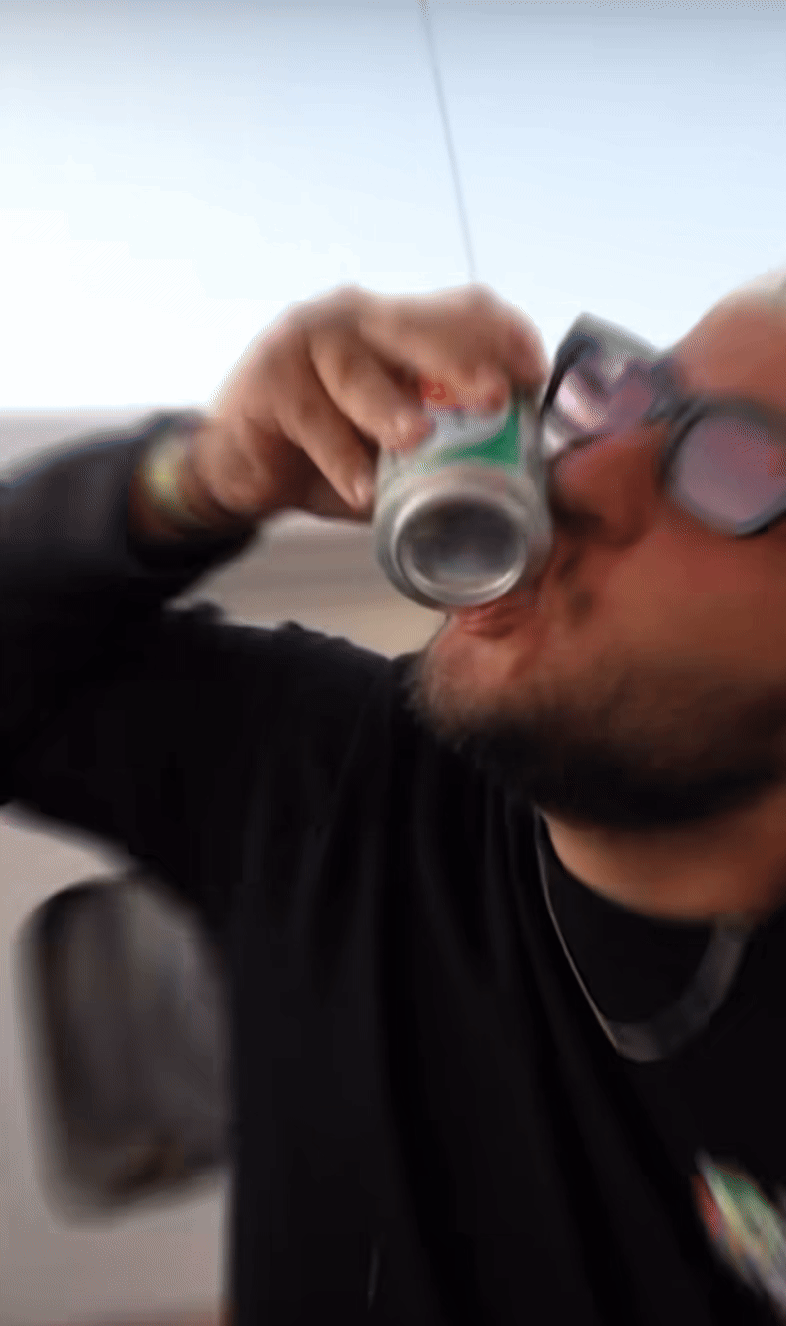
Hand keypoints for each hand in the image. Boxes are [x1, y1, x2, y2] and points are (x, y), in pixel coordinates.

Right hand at [189, 283, 548, 524]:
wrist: (241, 469)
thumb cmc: (329, 453)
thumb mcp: (395, 451)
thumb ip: (442, 452)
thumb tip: (515, 488)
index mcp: (400, 328)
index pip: (462, 310)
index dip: (504, 335)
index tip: (534, 375)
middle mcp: (358, 320)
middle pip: (417, 327)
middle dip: (460, 361)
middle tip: (492, 397)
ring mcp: (310, 341)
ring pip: (358, 368)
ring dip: (389, 405)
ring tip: (416, 438)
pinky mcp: (270, 378)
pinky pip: (312, 418)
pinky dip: (340, 457)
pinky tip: (361, 489)